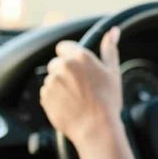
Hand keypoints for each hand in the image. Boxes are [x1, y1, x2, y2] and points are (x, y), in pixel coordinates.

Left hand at [40, 27, 123, 150]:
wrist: (96, 128)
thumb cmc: (108, 101)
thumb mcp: (113, 71)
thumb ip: (109, 48)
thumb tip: (113, 30)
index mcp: (79, 57)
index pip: (63, 47)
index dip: (71, 57)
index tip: (79, 69)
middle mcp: (63, 66)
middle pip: (57, 63)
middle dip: (65, 72)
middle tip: (81, 87)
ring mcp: (52, 82)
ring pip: (52, 79)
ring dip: (60, 85)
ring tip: (76, 99)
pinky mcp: (44, 97)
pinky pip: (47, 93)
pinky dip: (55, 98)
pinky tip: (69, 105)